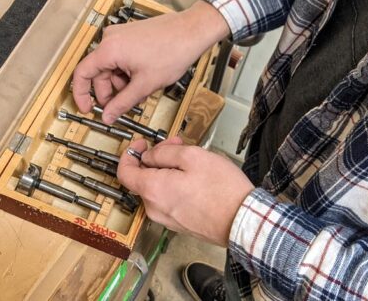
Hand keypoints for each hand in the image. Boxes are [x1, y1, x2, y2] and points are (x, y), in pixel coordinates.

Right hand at [72, 0, 229, 123]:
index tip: (87, 107)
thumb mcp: (145, 84)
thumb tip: (108, 115)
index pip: (82, 74)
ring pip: (111, 67)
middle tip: (120, 106)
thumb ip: (123, 103)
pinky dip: (127, 72)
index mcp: (109, 49)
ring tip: (140, 91)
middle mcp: (110, 39)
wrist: (192, 31)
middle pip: (98, 72)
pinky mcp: (129, 35)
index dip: (82, 94)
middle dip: (109, 91)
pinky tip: (142, 79)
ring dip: (121, 83)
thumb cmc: (173, 50)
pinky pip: (120, 58)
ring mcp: (120, 35)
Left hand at [118, 137, 253, 246]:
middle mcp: (154, 208)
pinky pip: (168, 200)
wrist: (243, 222)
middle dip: (156, 158)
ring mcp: (166, 219)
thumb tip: (149, 156)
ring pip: (157, 188)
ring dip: (167, 171)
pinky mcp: (179, 224)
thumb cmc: (221, 190)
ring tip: (190, 160)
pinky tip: (194, 177)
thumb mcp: (192, 156)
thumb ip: (164, 153)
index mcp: (153, 190)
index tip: (142, 144)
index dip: (130, 154)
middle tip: (176, 145)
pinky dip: (174, 185)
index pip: (124, 172)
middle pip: (143, 178)